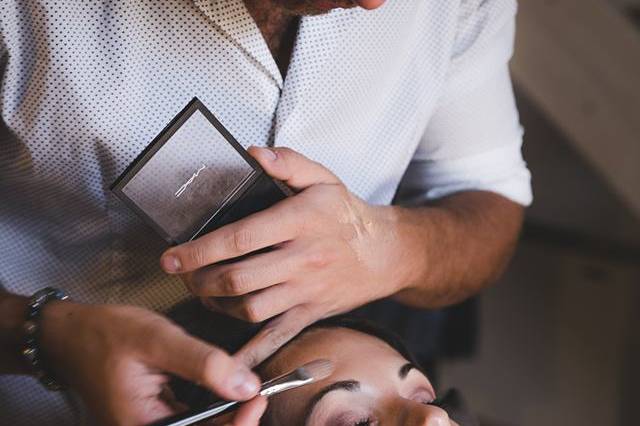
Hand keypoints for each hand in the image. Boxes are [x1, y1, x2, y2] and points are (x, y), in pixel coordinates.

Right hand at [39, 301, 266, 425]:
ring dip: (227, 419)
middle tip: (258, 396)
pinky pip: (191, 425)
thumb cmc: (107, 335)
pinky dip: (213, 414)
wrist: (69, 335)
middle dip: (236, 423)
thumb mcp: (158, 341)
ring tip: (250, 396)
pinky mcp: (153, 423)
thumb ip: (203, 364)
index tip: (258, 399)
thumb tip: (248, 386)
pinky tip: (229, 397)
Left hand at [161, 147, 413, 365]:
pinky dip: (249, 350)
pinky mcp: (309, 313)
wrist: (385, 253)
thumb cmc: (347, 216)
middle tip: (183, 274)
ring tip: (203, 292)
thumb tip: (253, 153)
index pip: (240, 238)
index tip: (172, 256)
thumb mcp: (323, 178)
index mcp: (300, 221)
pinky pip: (275, 336)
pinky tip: (228, 357)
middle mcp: (301, 258)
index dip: (200, 250)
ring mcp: (305, 290)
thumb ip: (288, 162)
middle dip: (200, 280)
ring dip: (216, 304)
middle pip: (237, 278)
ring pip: (249, 308)